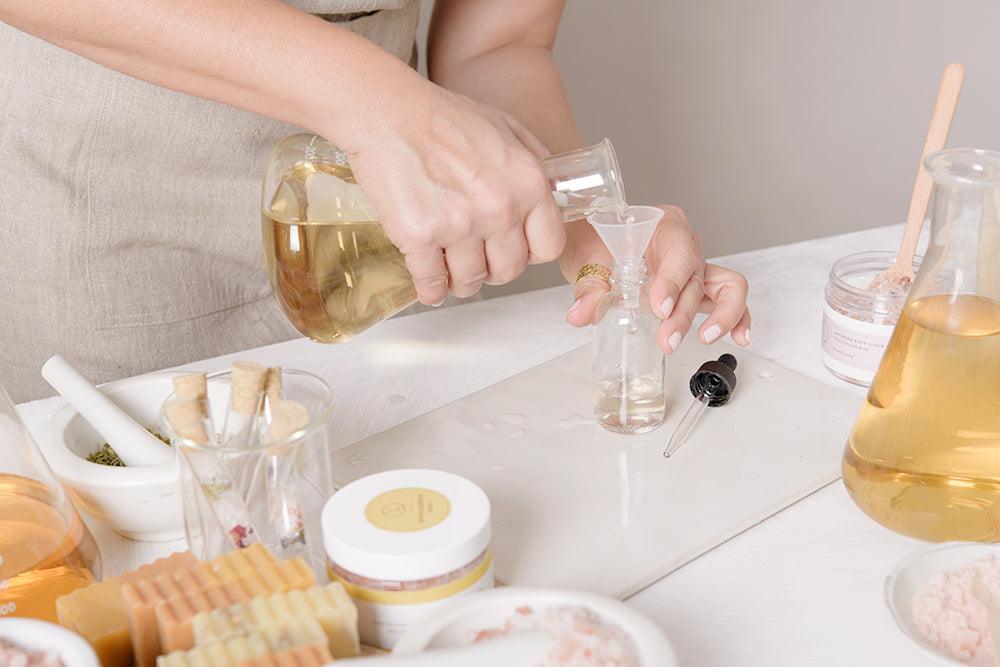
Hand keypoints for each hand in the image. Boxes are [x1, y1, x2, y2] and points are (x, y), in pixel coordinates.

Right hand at [344, 79, 564, 305]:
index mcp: (527, 184)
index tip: (517, 250)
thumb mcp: (507, 128)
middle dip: (494, 269)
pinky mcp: (420, 237)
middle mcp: (499, 209)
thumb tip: (553, 191)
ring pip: (470, 282)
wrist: (388, 113)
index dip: (531, 253)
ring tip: (452, 270)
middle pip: (509, 270)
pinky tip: (429, 285)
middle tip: (480, 259)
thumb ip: (536, 162)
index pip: (549, 247)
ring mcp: (459, 226)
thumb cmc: (443, 117)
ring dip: (461, 281)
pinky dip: (430, 290)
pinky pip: (431, 283)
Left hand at [561, 205, 750, 352]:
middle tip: (668, 340)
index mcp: (664, 225)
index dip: (673, 281)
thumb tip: (582, 314)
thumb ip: (588, 286)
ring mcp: (694, 268)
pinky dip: (736, 318)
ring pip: (727, 287)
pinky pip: (725, 300)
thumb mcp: (585, 257)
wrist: (592, 241)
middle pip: (696, 279)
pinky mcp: (695, 290)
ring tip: (705, 338)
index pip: (678, 252)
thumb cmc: (594, 239)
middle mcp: (685, 245)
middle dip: (684, 313)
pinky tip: (739, 337)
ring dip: (721, 315)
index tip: (659, 307)